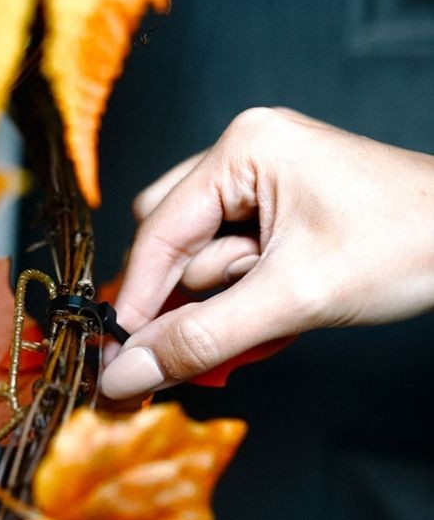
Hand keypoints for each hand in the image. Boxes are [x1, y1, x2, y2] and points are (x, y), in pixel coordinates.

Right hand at [101, 108, 433, 398]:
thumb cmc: (404, 247)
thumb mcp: (293, 299)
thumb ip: (202, 338)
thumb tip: (124, 373)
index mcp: (244, 146)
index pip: (159, 230)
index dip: (138, 300)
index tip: (116, 360)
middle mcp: (250, 150)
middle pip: (173, 237)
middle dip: (191, 295)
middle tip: (210, 340)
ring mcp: (271, 177)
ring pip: (205, 253)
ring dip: (229, 298)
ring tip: (283, 309)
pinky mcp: (290, 207)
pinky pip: (239, 257)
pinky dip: (250, 294)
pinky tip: (285, 309)